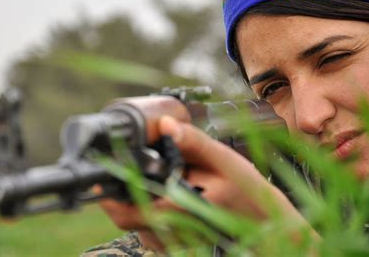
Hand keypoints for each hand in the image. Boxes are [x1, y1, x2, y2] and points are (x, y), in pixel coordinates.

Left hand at [100, 115, 304, 251]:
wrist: (266, 223)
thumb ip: (192, 142)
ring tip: (140, 178)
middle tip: (119, 171)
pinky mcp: (176, 243)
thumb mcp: (223, 160)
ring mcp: (173, 241)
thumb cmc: (247, 191)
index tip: (102, 174)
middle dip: (118, 193)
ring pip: (135, 223)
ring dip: (131, 200)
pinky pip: (148, 228)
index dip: (108, 193)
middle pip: (126, 216)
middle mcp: (171, 231)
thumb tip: (163, 124)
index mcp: (178, 209)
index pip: (127, 210)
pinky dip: (145, 209)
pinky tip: (160, 193)